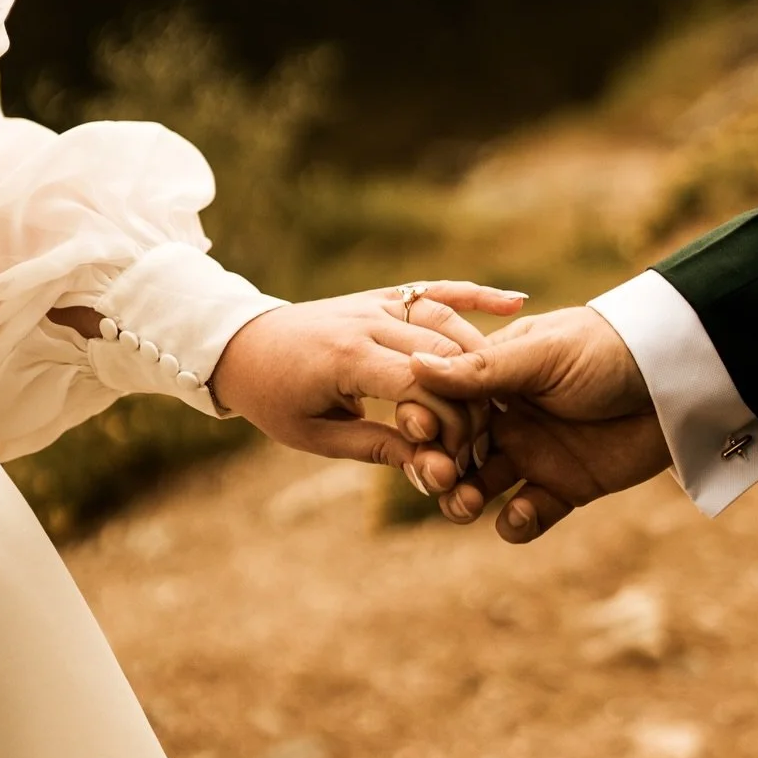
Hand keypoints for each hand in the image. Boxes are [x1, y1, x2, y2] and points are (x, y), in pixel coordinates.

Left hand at [209, 282, 525, 467]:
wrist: (241, 345)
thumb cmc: (274, 398)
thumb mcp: (314, 436)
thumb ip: (375, 447)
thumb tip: (432, 468)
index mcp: (347, 358)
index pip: (421, 384)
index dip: (449, 422)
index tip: (460, 454)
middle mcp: (368, 322)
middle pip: (444, 354)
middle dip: (472, 398)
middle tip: (485, 436)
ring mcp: (378, 303)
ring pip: (448, 320)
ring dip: (482, 356)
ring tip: (504, 394)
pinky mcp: (384, 295)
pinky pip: (436, 289)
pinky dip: (475, 294)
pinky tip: (516, 302)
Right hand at [404, 307, 670, 541]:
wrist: (677, 381)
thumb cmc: (608, 350)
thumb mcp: (544, 355)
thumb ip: (482, 370)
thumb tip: (414, 364)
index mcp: (493, 376)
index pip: (441, 403)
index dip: (425, 421)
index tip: (422, 434)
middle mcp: (505, 416)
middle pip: (451, 449)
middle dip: (437, 466)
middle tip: (440, 478)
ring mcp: (533, 453)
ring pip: (478, 486)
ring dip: (462, 499)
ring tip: (467, 504)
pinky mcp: (565, 487)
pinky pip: (527, 514)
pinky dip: (516, 523)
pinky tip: (521, 514)